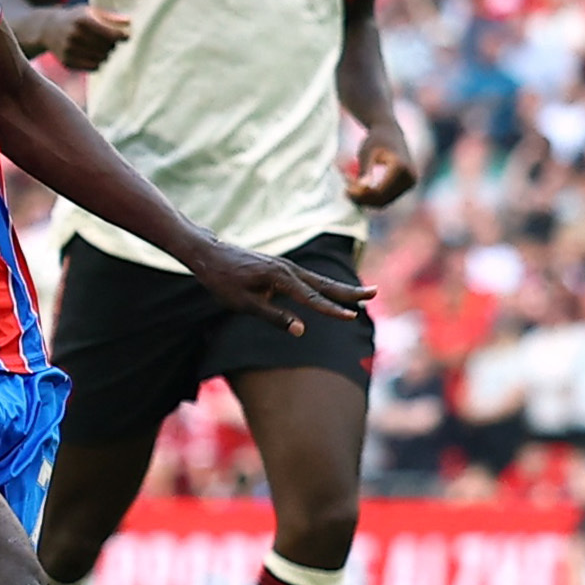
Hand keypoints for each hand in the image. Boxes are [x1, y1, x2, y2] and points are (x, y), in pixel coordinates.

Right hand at [53, 4, 135, 69]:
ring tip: (101, 47)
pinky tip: (94, 54)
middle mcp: (75, 35)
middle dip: (112, 44)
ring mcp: (70, 50)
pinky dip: (98, 62)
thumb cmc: (75, 18)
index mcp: (83, 20)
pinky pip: (93, 67)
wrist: (47, 29)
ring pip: (102, 58)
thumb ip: (111, 16)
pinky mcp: (67, 62)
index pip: (111, 34)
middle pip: (107, 47)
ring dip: (106, 54)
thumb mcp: (90, 12)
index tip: (126, 36)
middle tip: (110, 41)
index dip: (122, 36)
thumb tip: (130, 21)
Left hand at [187, 238, 373, 340]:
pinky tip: (332, 293)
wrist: (209, 254)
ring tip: (362, 295)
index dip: (332, 310)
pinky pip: (309, 280)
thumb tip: (301, 330)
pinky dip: (325, 287)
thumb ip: (274, 317)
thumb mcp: (244, 304)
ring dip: (341, 289)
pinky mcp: (281, 269)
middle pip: (325, 284)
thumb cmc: (223, 281)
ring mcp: (286, 267)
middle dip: (350, 291)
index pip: (312, 298)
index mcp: (280, 277)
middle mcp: (288, 269)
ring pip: (319, 281)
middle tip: (375, 294)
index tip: (352, 317)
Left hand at [341, 134, 416, 208]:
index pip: (380, 192)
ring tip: (350, 188)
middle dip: (362, 199)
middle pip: (383, 200)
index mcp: (401, 167)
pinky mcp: (408, 186)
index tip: (345, 190)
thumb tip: (363, 188)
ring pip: (385, 202)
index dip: (361, 196)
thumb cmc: (376, 139)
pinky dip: (373, 197)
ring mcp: (411, 183)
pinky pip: (388, 198)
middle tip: (345, 192)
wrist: (390, 132)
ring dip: (366, 199)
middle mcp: (410, 177)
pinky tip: (360, 188)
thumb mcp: (366, 152)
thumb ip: (365, 169)